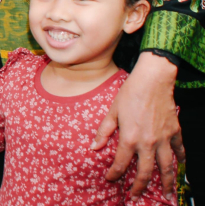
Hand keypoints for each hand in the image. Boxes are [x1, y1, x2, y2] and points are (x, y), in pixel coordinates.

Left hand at [92, 52, 181, 197]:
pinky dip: (181, 160)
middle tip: (136, 197)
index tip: (111, 179)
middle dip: (140, 187)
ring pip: (167, 167)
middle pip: (145, 172)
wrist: (153, 80)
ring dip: (166, 183)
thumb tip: (93, 148)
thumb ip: (104, 132)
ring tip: (167, 195)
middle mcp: (148, 143)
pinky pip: (180, 150)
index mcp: (129, 138)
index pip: (120, 163)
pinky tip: (180, 167)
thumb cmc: (130, 93)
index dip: (114, 174)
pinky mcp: (175, 132)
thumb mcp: (112, 112)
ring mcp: (164, 139)